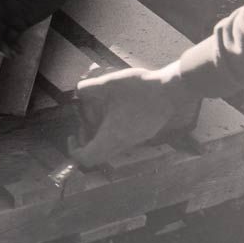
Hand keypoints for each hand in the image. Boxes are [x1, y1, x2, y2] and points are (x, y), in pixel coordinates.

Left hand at [69, 62, 200, 167]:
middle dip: (86, 137)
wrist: (171, 91)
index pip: (87, 159)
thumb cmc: (140, 89)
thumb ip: (87, 88)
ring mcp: (134, 141)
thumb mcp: (108, 83)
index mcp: (112, 137)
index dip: (74, 150)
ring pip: (108, 144)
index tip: (72, 135)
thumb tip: (77, 92)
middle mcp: (122, 144)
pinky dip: (110, 127)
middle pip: (96, 153)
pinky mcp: (141, 134)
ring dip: (98, 130)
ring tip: (100, 108)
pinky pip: (119, 138)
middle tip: (84, 117)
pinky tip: (113, 107)